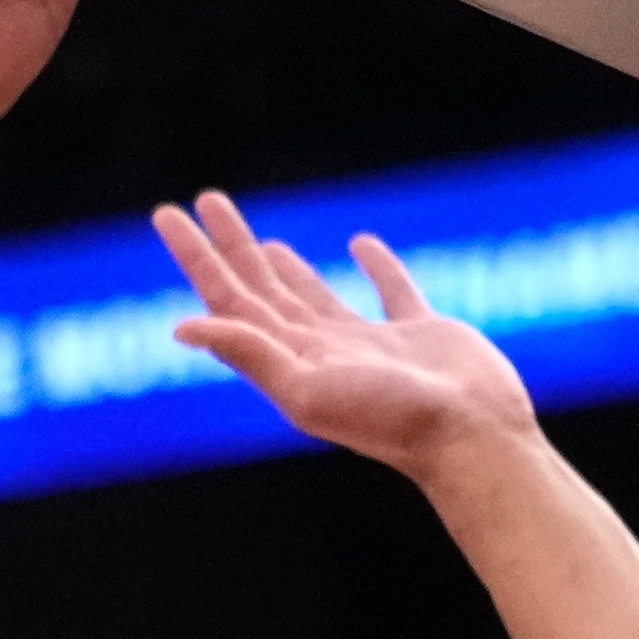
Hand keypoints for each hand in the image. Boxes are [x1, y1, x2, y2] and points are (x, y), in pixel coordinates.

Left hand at [159, 190, 538, 478]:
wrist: (470, 438)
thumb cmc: (390, 420)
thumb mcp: (307, 389)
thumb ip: (250, 352)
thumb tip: (182, 329)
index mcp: (289, 362)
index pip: (229, 300)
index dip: (198, 258)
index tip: (168, 215)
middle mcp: (320, 353)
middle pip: (263, 291)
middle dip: (233, 247)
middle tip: (208, 200)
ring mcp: (369, 346)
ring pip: (315, 295)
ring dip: (286, 268)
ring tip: (263, 243)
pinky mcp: (420, 335)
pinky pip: (392, 290)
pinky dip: (377, 265)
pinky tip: (362, 245)